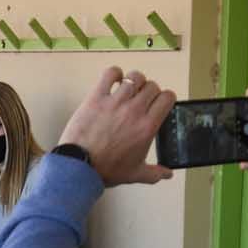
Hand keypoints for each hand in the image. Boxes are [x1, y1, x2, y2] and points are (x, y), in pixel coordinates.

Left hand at [58, 66, 176, 187]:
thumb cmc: (106, 170)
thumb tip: (168, 174)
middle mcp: (134, 111)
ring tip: (129, 89)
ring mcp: (116, 102)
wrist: (80, 166)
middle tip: (142, 100)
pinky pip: (110, 73)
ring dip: (135, 81)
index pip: (167, 98)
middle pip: (152, 86)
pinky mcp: (97, 97)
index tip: (159, 103)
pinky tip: (114, 80)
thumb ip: (155, 173)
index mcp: (147, 127)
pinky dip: (115, 73)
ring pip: (135, 77)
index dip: (165, 99)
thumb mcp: (135, 174)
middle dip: (150, 91)